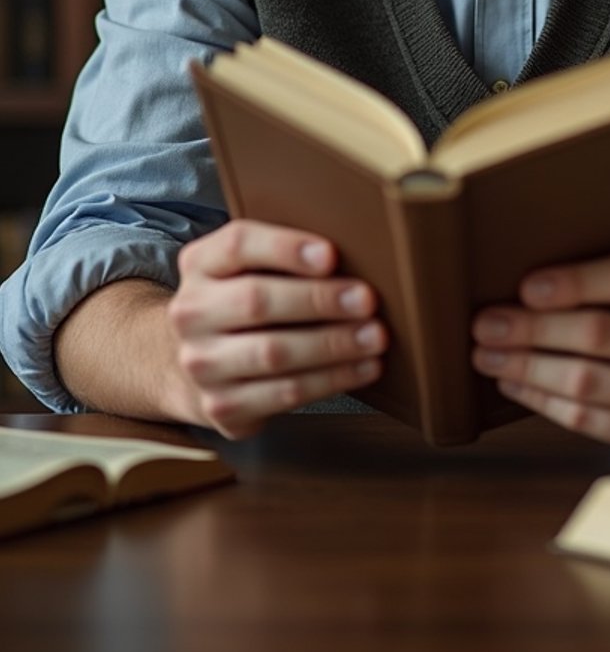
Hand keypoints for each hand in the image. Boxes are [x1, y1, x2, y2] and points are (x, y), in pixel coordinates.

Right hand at [167, 219, 386, 438]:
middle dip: (319, 300)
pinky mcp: (222, 406)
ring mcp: (201, 363)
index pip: (237, 245)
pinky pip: (285, 393)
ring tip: (374, 336)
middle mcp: (192, 312)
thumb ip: (283, 254)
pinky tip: (363, 368)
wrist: (194, 365)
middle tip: (367, 300)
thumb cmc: (242, 302)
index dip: (285, 248)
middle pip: (257, 301)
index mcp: (200, 264)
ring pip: (273, 353)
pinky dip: (331, 380)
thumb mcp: (246, 267)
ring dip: (332, 345)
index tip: (331, 255)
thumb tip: (355, 249)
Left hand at [471, 253, 609, 459]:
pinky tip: (516, 382)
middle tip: (485, 323)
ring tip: (488, 354)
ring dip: (525, 366)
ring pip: (584, 381)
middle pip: (598, 333)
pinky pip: (587, 419)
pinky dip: (542, 399)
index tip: (526, 286)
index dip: (574, 281)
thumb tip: (530, 285)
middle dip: (531, 329)